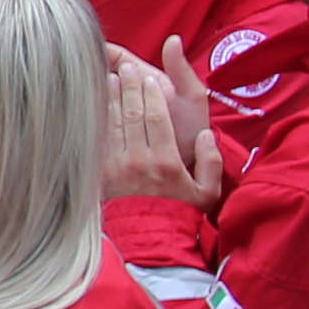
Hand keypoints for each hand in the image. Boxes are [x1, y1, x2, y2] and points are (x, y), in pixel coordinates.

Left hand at [100, 36, 226, 211]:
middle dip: (130, 87)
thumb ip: (211, 162)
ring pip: (112, 124)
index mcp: (166, 162)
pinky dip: (99, 119)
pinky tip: (97, 105)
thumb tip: (205, 135)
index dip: (152, 94)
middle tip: (128, 67)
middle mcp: (139, 161)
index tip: (150, 77)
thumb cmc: (182, 213)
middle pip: (132, 114)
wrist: (151, 240)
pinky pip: (100, 140)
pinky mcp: (102, 173)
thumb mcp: (208, 192)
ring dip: (111, 99)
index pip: (157, 117)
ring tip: (110, 78)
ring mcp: (117, 167)